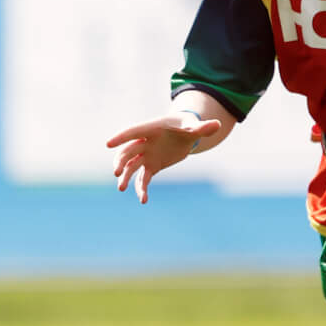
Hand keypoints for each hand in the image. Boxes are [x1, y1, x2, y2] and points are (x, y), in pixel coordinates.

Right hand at [106, 110, 223, 203]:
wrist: (185, 133)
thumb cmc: (187, 125)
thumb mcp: (194, 126)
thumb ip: (202, 128)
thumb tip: (217, 125)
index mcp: (151, 129)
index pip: (133, 132)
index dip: (121, 137)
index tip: (108, 144)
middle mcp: (144, 143)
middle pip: (128, 152)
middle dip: (121, 162)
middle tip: (116, 173)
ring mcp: (146, 155)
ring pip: (131, 167)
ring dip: (125, 177)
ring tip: (121, 189)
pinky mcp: (151, 166)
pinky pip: (143, 179)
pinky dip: (141, 189)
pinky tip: (144, 200)